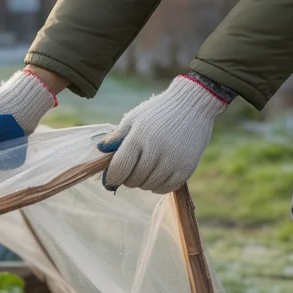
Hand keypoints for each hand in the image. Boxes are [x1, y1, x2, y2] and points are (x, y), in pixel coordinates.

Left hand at [95, 75, 228, 193]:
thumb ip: (117, 136)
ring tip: (145, 169)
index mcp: (139, 137)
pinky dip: (158, 186)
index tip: (110, 180)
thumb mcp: (134, 118)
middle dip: (127, 178)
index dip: (111, 178)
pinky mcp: (187, 168)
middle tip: (131, 169)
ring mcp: (173, 161)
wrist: (193, 104)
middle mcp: (157, 150)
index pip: (119, 169)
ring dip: (142, 182)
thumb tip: (100, 150)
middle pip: (133, 180)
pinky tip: (157, 174)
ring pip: (148, 186)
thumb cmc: (158, 112)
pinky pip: (165, 188)